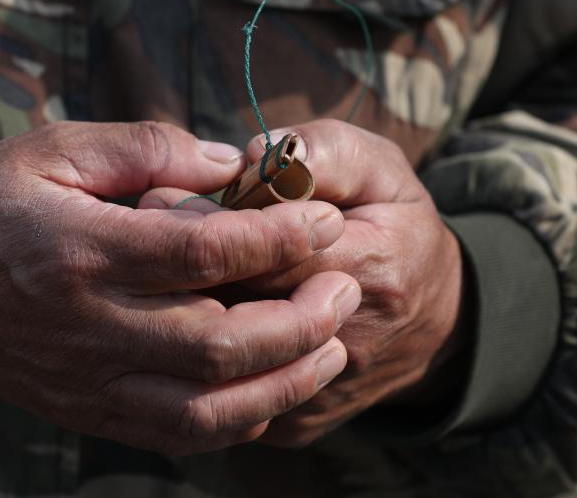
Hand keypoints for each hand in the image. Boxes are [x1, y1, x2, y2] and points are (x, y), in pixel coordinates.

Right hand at [0, 121, 362, 454]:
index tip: (324, 219)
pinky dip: (239, 419)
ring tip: (332, 344)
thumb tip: (234, 164)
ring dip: (285, 380)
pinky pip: (178, 435)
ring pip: (208, 406)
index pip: (203, 253)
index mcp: (82, 249)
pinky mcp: (89, 411)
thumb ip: (146, 149)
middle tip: (346, 285)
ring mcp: (90, 380)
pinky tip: (276, 389)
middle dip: (302, 318)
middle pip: (220, 342)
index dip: (278, 237)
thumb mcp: (52, 148)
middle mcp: (90, 325)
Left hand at [140, 119, 468, 446]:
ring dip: (178, 311)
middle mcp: (347, 344)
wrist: (434, 320)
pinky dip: (195, 356)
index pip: (271, 253)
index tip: (159, 191)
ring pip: (222, 361)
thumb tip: (257, 156)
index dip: (208, 223)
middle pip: (236, 309)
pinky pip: (225, 396)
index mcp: (371, 271)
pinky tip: (180, 312)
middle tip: (141, 227)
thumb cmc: (394, 225)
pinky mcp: (297, 425)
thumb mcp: (377, 168)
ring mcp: (319, 395)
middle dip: (179, 266)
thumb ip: (323, 151)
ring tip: (154, 266)